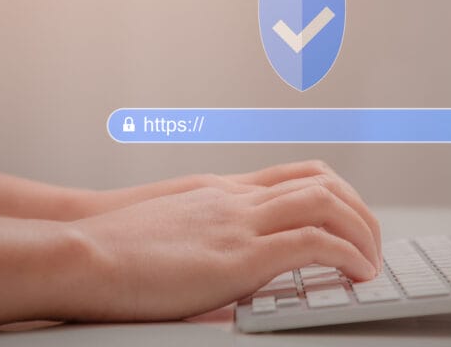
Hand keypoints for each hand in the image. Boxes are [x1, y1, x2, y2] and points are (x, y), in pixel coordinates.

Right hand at [67, 181, 379, 320]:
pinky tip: (357, 275)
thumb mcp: (165, 225)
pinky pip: (313, 243)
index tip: (350, 220)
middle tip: (371, 243)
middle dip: (359, 210)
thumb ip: (199, 231)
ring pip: (327, 204)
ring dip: (363, 231)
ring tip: (372, 263)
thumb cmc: (108, 245)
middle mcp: (236, 198)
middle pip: (321, 181)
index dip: (335, 194)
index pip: (296, 174)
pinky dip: (347, 255)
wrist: (79, 248)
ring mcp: (238, 222)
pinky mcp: (238, 257)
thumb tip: (216, 259)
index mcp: (220, 191)